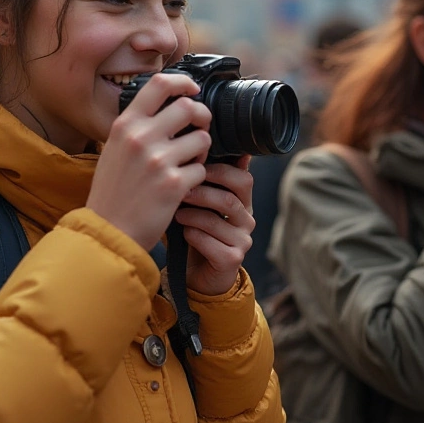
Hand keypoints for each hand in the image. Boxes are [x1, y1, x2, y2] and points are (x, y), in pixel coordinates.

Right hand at [88, 73, 212, 249]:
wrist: (108, 230)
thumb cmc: (112, 191)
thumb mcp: (114, 148)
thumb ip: (138, 126)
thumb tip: (169, 105)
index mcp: (125, 124)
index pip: (160, 84)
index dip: (183, 82)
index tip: (193, 89)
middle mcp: (141, 137)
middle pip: (189, 107)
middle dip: (202, 116)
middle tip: (199, 128)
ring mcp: (158, 160)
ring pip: (202, 138)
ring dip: (202, 149)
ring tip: (190, 161)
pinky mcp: (173, 184)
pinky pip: (202, 169)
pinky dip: (198, 176)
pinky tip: (184, 184)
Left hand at [174, 156, 254, 295]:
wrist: (198, 275)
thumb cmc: (197, 233)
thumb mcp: (201, 205)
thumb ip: (205, 182)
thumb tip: (203, 147)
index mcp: (243, 202)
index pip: (243, 179)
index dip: (220, 171)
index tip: (196, 167)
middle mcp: (247, 220)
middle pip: (231, 198)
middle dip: (203, 192)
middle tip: (181, 190)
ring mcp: (242, 241)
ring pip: (218, 220)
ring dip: (193, 214)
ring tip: (176, 213)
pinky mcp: (232, 260)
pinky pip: (211, 243)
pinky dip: (193, 236)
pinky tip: (183, 233)